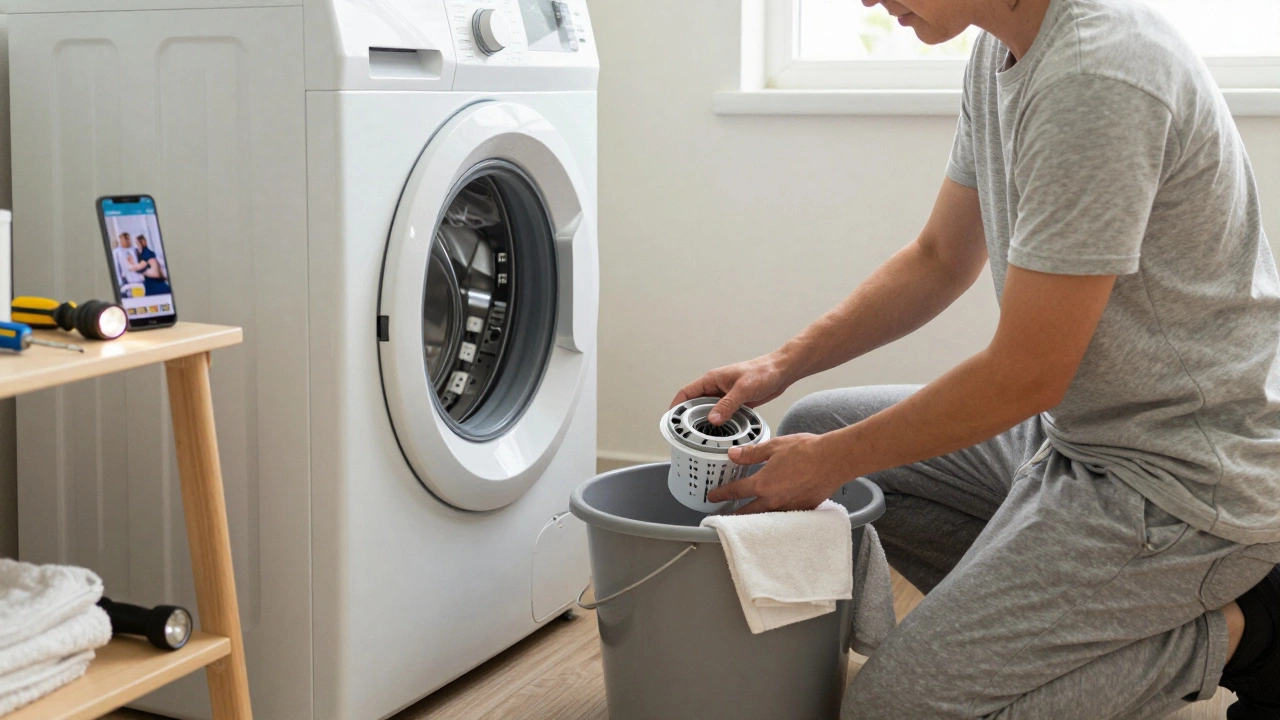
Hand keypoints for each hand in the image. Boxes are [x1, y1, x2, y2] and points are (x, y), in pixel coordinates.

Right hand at [670, 353, 790, 424]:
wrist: (781, 371)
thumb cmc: (763, 372)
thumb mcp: (743, 389)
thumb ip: (727, 404)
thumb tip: (712, 419)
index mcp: (712, 380)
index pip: (686, 393)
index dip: (676, 406)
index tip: (671, 420)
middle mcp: (716, 387)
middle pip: (696, 404)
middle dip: (689, 418)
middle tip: (686, 435)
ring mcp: (725, 396)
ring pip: (709, 411)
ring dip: (705, 422)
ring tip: (701, 438)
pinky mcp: (735, 403)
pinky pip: (722, 415)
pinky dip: (719, 424)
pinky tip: (720, 435)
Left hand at [706, 433, 845, 513]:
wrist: (833, 460)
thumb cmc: (807, 451)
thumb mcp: (774, 446)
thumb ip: (751, 453)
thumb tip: (733, 455)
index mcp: (762, 483)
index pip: (736, 491)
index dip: (721, 494)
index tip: (713, 497)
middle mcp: (773, 500)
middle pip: (747, 513)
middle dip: (733, 515)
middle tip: (723, 517)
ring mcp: (788, 508)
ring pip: (765, 518)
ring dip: (753, 519)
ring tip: (745, 519)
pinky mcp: (803, 510)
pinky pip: (784, 518)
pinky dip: (775, 517)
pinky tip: (773, 514)